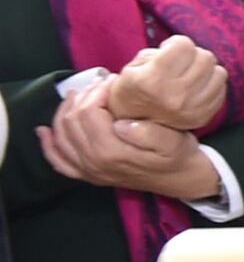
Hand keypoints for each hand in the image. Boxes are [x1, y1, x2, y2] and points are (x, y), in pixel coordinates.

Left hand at [43, 87, 217, 198]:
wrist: (181, 180)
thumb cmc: (179, 156)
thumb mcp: (174, 141)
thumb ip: (149, 133)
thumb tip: (121, 123)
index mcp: (112, 153)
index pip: (89, 113)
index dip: (97, 92)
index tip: (114, 81)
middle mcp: (93, 163)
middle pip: (71, 121)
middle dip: (83, 97)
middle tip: (101, 84)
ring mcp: (88, 170)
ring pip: (61, 135)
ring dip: (65, 111)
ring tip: (80, 95)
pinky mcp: (87, 174)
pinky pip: (58, 160)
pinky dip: (48, 145)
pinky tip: (44, 131)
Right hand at [99, 35, 226, 131]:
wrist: (133, 125)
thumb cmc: (131, 90)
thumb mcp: (132, 67)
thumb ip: (157, 53)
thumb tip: (185, 48)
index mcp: (151, 80)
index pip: (184, 45)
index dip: (175, 43)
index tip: (168, 50)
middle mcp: (175, 96)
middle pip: (205, 57)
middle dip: (193, 55)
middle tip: (181, 62)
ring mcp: (192, 109)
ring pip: (219, 72)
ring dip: (205, 69)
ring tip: (190, 74)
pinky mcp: (204, 116)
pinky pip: (222, 88)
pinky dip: (212, 83)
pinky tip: (196, 86)